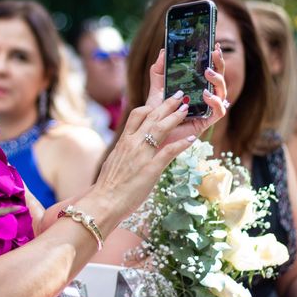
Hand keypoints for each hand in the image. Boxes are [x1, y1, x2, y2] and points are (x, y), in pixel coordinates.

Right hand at [94, 75, 195, 215]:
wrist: (104, 200)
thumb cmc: (108, 185)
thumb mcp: (115, 161)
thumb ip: (124, 151)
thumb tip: (129, 148)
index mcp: (124, 141)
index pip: (137, 115)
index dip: (151, 106)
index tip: (160, 100)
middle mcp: (133, 143)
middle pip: (152, 117)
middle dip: (167, 104)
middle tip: (179, 95)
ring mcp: (142, 154)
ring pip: (160, 128)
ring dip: (175, 117)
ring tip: (185, 109)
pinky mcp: (151, 168)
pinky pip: (169, 152)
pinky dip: (182, 143)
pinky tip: (192, 138)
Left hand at [145, 44, 226, 145]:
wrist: (151, 135)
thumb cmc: (156, 112)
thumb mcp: (156, 88)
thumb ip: (158, 70)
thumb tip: (163, 50)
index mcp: (196, 88)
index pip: (210, 71)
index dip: (216, 58)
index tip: (216, 45)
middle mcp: (204, 98)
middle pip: (219, 79)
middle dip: (219, 65)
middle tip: (214, 53)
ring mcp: (207, 110)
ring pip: (223, 93)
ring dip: (218, 81)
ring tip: (207, 73)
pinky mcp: (206, 122)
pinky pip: (219, 112)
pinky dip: (216, 102)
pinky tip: (207, 95)